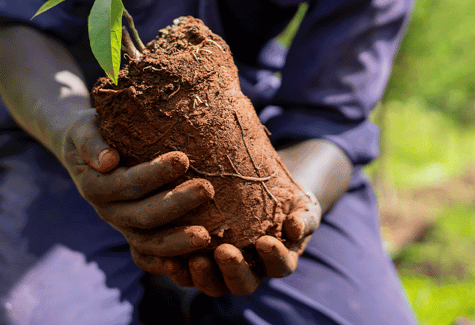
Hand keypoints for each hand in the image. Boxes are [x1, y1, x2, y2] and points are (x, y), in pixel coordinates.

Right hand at [61, 109, 215, 259]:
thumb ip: (91, 143)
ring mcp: (121, 225)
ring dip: (176, 241)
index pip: (127, 184)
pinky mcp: (133, 233)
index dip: (154, 174)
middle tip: (207, 189)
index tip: (183, 159)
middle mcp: (107, 211)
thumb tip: (107, 161)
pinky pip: (145, 256)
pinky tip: (183, 265)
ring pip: (147, 242)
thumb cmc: (92, 130)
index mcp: (94, 185)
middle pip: (142, 216)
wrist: (84, 149)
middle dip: (176, 205)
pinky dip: (160, 264)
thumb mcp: (84, 128)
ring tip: (207, 235)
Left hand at [163, 188, 320, 296]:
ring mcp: (221, 270)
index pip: (280, 267)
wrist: (258, 190)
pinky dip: (177, 268)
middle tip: (225, 252)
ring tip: (194, 258)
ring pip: (212, 284)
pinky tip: (169, 257)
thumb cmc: (286, 200)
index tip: (265, 241)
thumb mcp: (303, 205)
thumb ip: (305, 217)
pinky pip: (186, 274)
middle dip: (233, 270)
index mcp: (277, 261)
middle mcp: (250, 271)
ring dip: (202, 276)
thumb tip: (296, 227)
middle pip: (242, 283)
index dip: (274, 257)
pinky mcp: (197, 261)